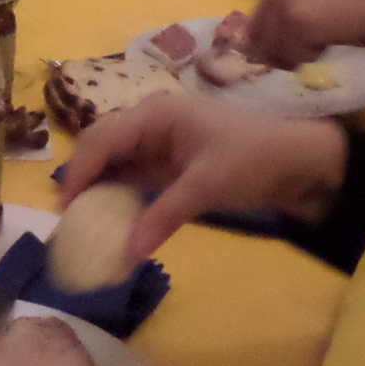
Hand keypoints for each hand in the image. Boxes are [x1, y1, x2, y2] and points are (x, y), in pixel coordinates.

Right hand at [58, 94, 350, 260]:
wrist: (301, 161)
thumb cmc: (254, 157)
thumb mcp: (208, 185)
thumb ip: (165, 214)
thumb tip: (129, 251)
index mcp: (155, 114)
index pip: (102, 138)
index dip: (78, 171)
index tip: (63, 207)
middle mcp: (151, 123)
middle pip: (102, 146)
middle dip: (82, 178)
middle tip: (67, 218)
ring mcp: (161, 144)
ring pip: (115, 163)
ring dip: (99, 189)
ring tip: (82, 222)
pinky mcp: (171, 165)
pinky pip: (134, 178)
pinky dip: (121, 197)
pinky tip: (113, 221)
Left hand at [237, 0, 364, 69]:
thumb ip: (296, 3)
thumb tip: (267, 39)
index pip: (258, 19)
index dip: (275, 40)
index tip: (294, 49)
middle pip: (260, 35)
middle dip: (281, 51)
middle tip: (310, 53)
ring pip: (275, 49)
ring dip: (298, 55)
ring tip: (326, 44)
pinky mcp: (297, 20)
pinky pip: (293, 56)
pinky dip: (312, 59)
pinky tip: (332, 44)